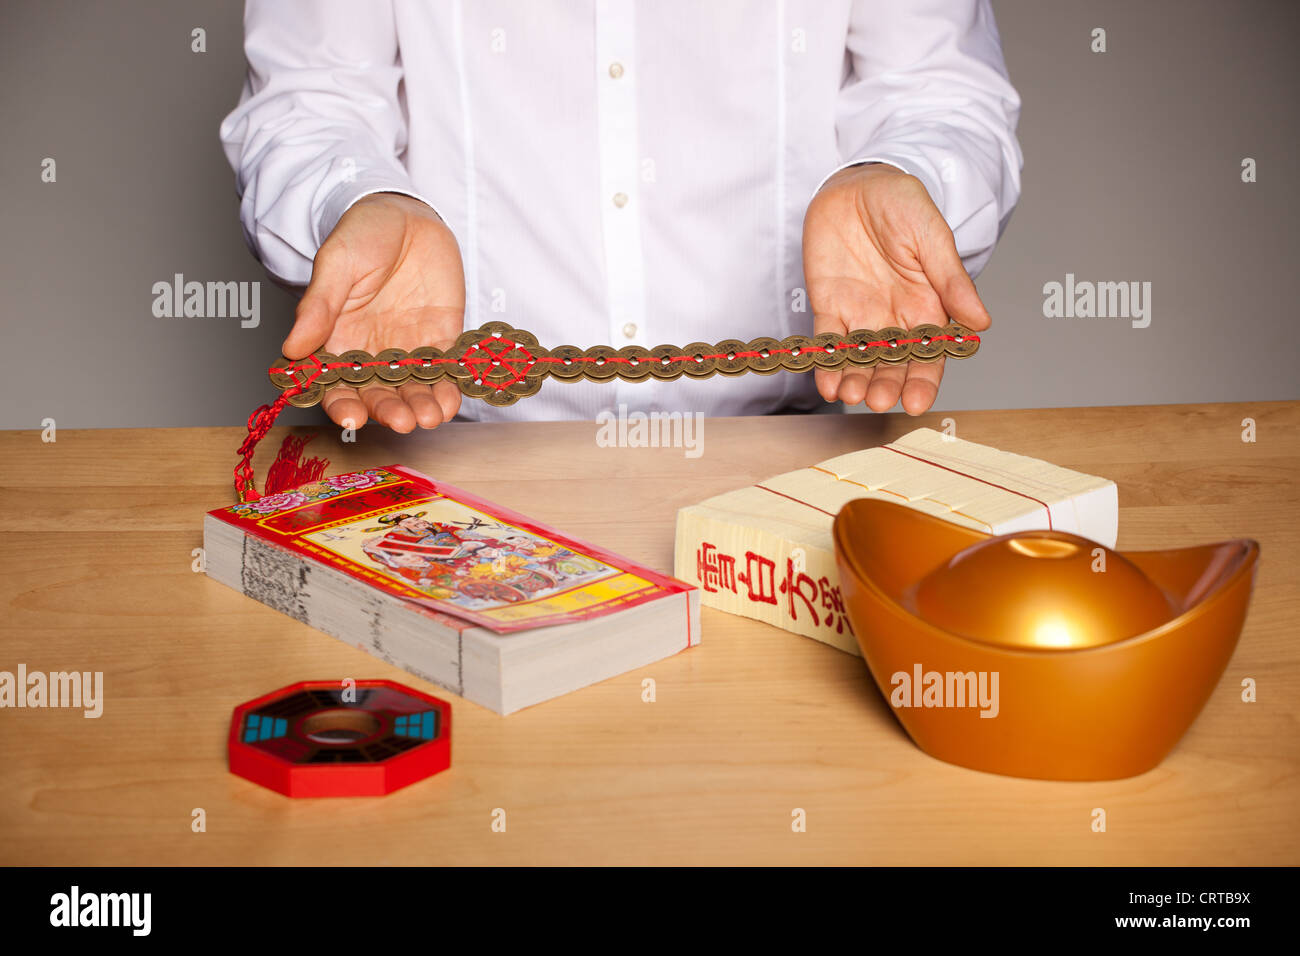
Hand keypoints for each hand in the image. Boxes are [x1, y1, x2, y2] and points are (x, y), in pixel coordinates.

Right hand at [285, 193, 465, 431]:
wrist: (409, 212)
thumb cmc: (364, 233)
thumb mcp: (336, 263)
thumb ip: (319, 307)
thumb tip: (292, 349)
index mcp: (338, 339)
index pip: (335, 384)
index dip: (342, 404)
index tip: (351, 418)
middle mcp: (373, 352)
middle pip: (378, 394)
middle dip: (388, 411)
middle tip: (399, 420)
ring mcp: (409, 348)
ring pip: (413, 389)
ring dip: (420, 407)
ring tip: (427, 416)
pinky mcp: (442, 339)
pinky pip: (445, 372)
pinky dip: (449, 389)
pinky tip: (450, 402)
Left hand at [802, 163, 991, 414]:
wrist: (857, 182)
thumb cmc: (901, 204)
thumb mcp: (931, 236)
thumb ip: (951, 280)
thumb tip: (981, 322)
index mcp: (927, 305)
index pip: (929, 354)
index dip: (923, 381)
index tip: (916, 402)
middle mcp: (894, 318)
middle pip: (893, 364)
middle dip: (886, 385)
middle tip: (879, 401)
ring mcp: (860, 314)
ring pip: (859, 359)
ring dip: (855, 380)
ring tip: (851, 394)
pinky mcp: (829, 306)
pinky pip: (827, 341)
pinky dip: (826, 363)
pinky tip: (827, 383)